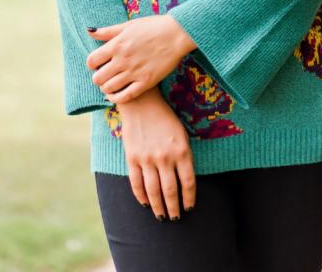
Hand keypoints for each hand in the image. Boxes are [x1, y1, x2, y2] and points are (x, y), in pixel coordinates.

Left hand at [86, 14, 196, 103]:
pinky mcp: (146, 82)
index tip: (98, 63)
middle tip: (105, 74)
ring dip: (106, 87)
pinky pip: (125, 96)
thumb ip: (108, 31)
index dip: (92, 64)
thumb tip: (89, 31)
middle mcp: (123, 60)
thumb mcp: (128, 25)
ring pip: (109, 88)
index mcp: (117, 44)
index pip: (91, 60)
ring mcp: (134, 72)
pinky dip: (116, 98)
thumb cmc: (152, 26)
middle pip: (98, 78)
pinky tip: (116, 95)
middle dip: (98, 77)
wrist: (176, 34)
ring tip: (111, 83)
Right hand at [117, 86, 195, 220]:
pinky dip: (141, 196)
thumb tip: (185, 181)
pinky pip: (136, 183)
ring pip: (153, 191)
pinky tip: (145, 203)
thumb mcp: (181, 133)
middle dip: (174, 208)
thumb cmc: (165, 118)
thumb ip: (184, 156)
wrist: (142, 102)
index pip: (188, 182)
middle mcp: (165, 157)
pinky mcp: (132, 157)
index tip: (189, 208)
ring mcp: (147, 158)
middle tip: (175, 218)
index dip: (189, 198)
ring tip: (161, 216)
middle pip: (170, 190)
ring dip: (158, 207)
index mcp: (181, 150)